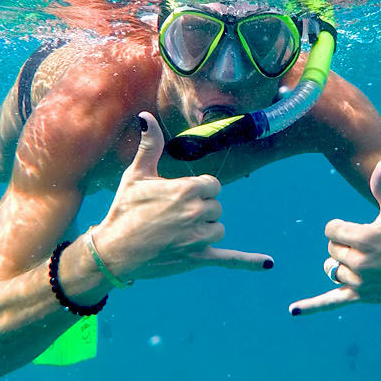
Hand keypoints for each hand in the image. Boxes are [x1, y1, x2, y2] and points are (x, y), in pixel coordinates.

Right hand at [93, 111, 273, 280]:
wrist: (113, 251)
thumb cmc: (124, 210)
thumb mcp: (136, 175)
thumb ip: (149, 145)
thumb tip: (146, 116)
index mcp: (187, 189)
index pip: (212, 185)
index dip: (197, 191)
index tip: (178, 197)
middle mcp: (197, 212)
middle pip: (216, 207)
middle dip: (199, 210)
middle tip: (171, 217)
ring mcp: (198, 237)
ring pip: (218, 229)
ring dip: (204, 230)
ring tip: (177, 233)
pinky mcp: (198, 259)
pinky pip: (229, 259)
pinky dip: (248, 262)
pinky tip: (268, 264)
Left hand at [288, 159, 380, 315]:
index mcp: (364, 239)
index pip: (331, 230)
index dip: (342, 226)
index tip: (359, 227)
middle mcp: (359, 262)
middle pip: (331, 248)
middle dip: (344, 243)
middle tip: (369, 244)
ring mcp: (360, 282)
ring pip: (332, 269)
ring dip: (341, 263)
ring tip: (363, 259)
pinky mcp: (361, 297)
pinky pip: (332, 302)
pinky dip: (312, 306)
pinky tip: (293, 310)